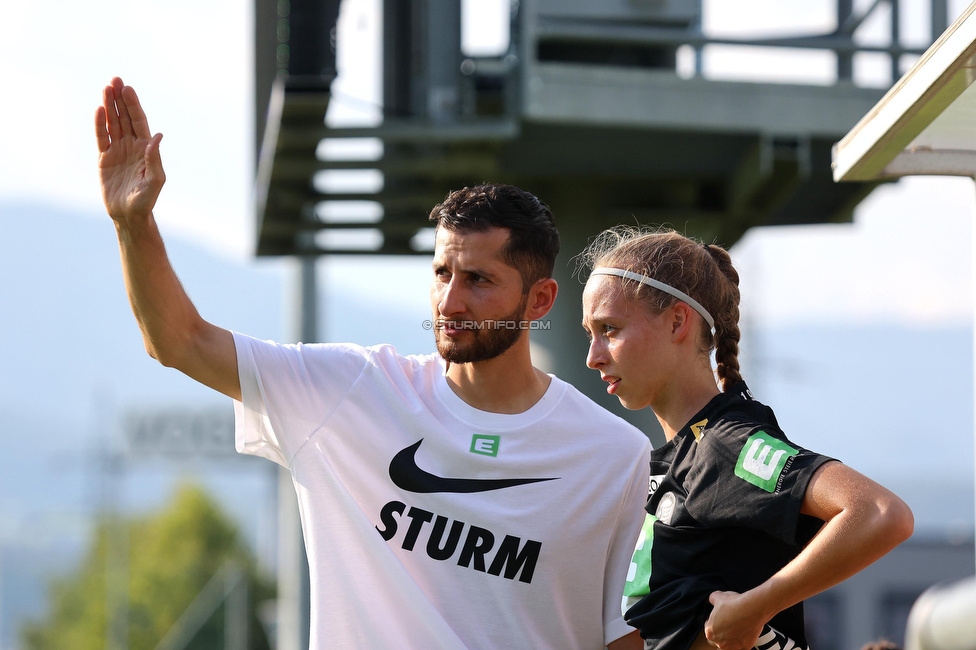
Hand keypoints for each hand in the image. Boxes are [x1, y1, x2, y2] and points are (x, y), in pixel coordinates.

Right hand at [95, 77, 164, 223]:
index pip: (139, 122)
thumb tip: (157, 135)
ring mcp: (118, 151)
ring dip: (109, 106)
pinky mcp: (105, 158)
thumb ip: (154, 158)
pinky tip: (98, 110)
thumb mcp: (155, 180)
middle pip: (125, 117)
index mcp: (146, 149)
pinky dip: (99, 124)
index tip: (127, 89)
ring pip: (113, 123)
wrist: (129, 215)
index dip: (133, 105)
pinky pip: (101, 137)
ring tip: (106, 88)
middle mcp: (132, 146)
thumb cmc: (146, 200)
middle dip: (120, 99)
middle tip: (115, 80)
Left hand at [704, 590, 765, 649]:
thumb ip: (711, 600)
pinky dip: (742, 641)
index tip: (720, 618)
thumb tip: (710, 600)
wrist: (752, 608)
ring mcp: (733, 647)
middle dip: (722, 633)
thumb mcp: (717, 596)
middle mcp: (719, 642)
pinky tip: (745, 633)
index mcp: (710, 632)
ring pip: (729, 645)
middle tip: (729, 623)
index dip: (714, 622)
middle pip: (718, 639)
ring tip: (737, 629)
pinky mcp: (745, 648)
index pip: (709, 628)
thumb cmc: (734, 604)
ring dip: (731, 639)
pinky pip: (742, 647)